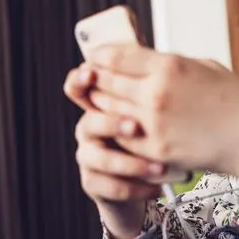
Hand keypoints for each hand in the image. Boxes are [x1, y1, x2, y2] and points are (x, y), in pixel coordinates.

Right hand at [64, 66, 161, 238]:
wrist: (151, 174)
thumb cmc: (155, 133)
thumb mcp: (157, 104)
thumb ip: (150, 80)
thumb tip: (158, 50)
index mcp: (101, 104)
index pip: (80, 86)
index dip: (82, 79)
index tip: (92, 74)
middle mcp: (90, 128)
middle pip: (89, 121)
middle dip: (111, 123)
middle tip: (136, 126)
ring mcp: (89, 156)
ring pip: (98, 158)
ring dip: (128, 162)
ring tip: (158, 167)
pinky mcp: (94, 182)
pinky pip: (107, 186)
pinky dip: (134, 188)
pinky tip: (156, 187)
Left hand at [86, 45, 238, 176]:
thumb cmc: (236, 102)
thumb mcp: (205, 66)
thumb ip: (173, 63)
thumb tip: (147, 59)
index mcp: (170, 66)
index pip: (118, 57)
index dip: (99, 55)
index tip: (94, 56)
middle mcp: (155, 93)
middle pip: (106, 82)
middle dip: (95, 78)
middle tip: (88, 77)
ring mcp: (152, 124)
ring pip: (109, 110)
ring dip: (101, 102)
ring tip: (100, 98)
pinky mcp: (154, 150)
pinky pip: (121, 136)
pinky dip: (115, 128)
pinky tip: (117, 124)